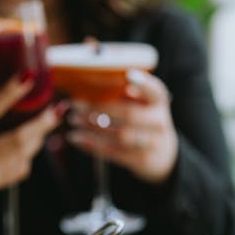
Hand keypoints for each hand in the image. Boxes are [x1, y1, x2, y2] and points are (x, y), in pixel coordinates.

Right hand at [0, 75, 59, 227]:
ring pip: (23, 157)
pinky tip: (26, 152)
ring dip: (36, 142)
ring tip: (43, 129)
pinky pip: (17, 172)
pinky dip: (26, 160)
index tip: (28, 78)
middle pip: (19, 139)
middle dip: (42, 124)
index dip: (10, 93)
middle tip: (56, 111)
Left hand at [67, 69, 177, 183]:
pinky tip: (76, 138)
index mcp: (159, 102)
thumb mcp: (141, 103)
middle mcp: (159, 122)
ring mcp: (152, 143)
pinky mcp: (141, 160)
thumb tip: (94, 82)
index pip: (155, 90)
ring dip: (92, 128)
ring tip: (73, 120)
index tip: (128, 74)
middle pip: (130, 114)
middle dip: (100, 108)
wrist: (161, 152)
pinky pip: (114, 152)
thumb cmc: (142, 118)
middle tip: (76, 104)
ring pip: (120, 135)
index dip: (143, 83)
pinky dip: (92, 145)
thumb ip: (125, 91)